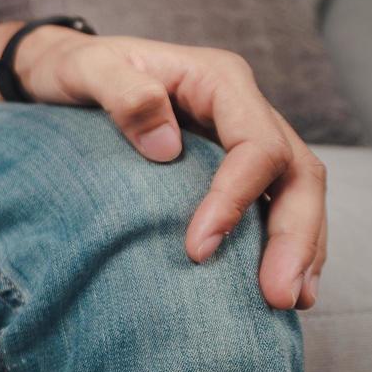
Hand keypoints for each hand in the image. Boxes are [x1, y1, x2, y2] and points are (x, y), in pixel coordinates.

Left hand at [16, 29, 326, 309]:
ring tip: (291, 302)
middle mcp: (243, 108)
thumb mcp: (86, 69)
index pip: (255, 145)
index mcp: (219, 80)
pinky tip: (286, 286)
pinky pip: (276, 203)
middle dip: (294, 236)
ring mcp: (244, 137)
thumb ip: (123, 94)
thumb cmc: (76, 69)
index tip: (198, 250)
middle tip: (278, 297)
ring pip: (298, 192)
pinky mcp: (236, 166)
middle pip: (297, 171)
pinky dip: (286, 244)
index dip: (236, 199)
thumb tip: (165, 147)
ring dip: (302, 249)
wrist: (69, 71)